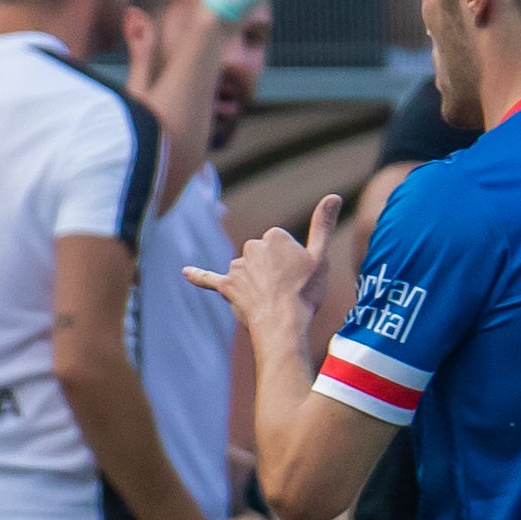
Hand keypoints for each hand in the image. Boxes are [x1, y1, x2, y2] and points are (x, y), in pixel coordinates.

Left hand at [185, 194, 343, 358]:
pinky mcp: (226, 286)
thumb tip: (334, 196)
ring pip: (246, 271)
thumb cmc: (305, 292)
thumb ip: (323, 225)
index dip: (292, 263)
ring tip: (270, 302)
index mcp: (275, 236)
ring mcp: (237, 267)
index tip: (299, 277)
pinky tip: (185, 272)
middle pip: (262, 256)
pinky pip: (209, 279)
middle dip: (272, 271)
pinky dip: (198, 275)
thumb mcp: (320, 257)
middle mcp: (252, 246)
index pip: (282, 245)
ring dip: (254, 283)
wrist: (283, 323)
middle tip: (286, 291)